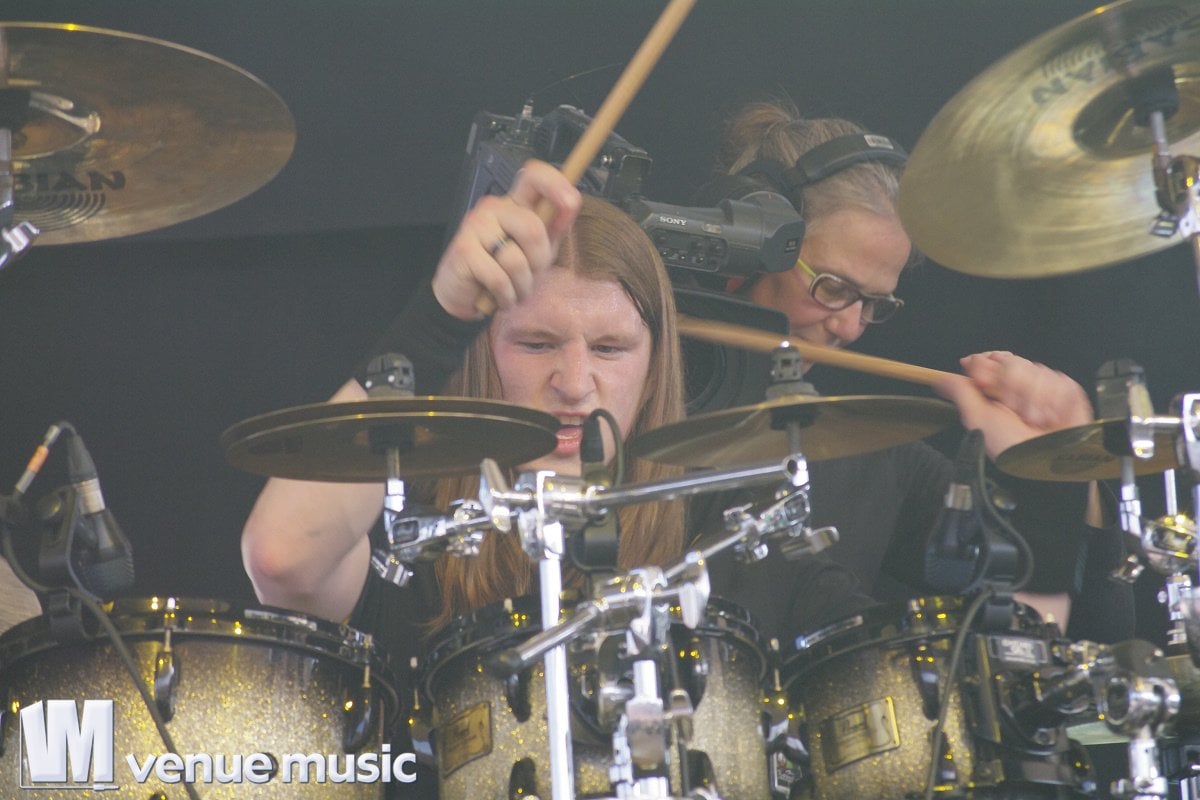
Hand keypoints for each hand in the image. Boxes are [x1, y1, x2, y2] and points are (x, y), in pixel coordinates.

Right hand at [431, 159, 581, 319]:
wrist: (464, 294)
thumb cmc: (502, 270)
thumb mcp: (536, 249)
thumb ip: (553, 228)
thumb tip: (570, 205)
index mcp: (514, 204)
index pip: (534, 176)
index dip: (555, 183)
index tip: (570, 202)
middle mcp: (494, 208)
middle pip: (533, 229)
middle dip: (538, 263)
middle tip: (528, 276)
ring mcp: (475, 225)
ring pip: (516, 259)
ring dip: (521, 286)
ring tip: (512, 289)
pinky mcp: (463, 249)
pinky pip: (499, 278)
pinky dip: (505, 295)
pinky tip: (499, 296)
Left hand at [933, 351, 1092, 458]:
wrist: (1050, 461)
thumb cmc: (1012, 447)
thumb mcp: (979, 420)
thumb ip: (960, 393)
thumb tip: (939, 380)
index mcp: (993, 392)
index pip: (987, 360)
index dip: (985, 366)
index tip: (983, 381)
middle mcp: (1017, 388)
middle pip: (1010, 361)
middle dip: (1010, 385)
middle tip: (1012, 408)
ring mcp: (1042, 389)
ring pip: (1035, 370)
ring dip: (1032, 397)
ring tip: (1033, 419)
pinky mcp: (1066, 392)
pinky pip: (1058, 380)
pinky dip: (1053, 400)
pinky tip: (1051, 417)